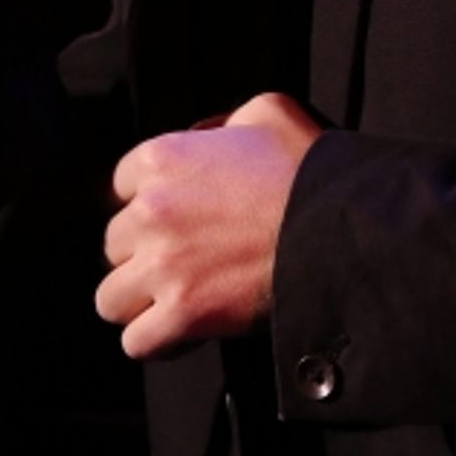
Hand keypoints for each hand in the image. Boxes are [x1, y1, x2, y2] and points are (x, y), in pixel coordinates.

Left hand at [96, 93, 321, 359]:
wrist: (344, 229)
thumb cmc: (311, 171)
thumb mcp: (268, 113)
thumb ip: (226, 123)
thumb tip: (215, 137)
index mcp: (162, 158)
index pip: (121, 187)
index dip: (148, 204)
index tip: (176, 219)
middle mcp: (152, 210)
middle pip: (115, 245)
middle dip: (144, 254)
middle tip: (185, 260)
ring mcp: (164, 264)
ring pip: (111, 298)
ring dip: (140, 302)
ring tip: (175, 300)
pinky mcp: (184, 314)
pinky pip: (138, 342)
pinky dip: (158, 342)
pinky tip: (184, 331)